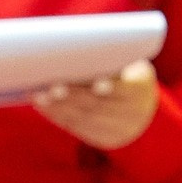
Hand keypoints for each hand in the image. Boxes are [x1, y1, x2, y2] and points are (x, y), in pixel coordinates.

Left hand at [34, 62, 160, 153]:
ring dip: (59, 107)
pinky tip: (42, 105)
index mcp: (140, 90)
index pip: (125, 91)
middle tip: (53, 87)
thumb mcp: (126, 62)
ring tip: (39, 96)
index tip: (96, 84)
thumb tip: (69, 44)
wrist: (141, 109)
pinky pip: (76, 127)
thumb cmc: (125, 71)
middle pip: (100, 107)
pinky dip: (57, 115)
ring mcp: (115, 129)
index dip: (110, 88)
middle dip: (75, 98)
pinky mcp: (100, 138)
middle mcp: (131, 114)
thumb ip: (108, 57)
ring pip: (84, 119)